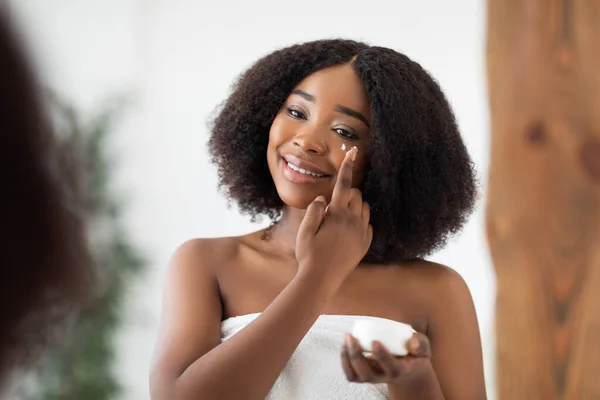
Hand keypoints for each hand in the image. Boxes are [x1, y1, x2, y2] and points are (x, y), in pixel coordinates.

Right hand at [295, 147, 372, 288]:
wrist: (320, 280)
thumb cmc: (308, 254)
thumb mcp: (304, 230)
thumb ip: (313, 210)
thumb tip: (322, 199)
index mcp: (337, 215)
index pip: (344, 184)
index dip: (347, 166)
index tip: (353, 151)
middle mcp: (353, 222)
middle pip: (356, 194)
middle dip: (346, 193)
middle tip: (332, 206)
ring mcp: (361, 233)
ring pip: (365, 208)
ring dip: (355, 206)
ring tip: (339, 219)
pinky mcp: (365, 244)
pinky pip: (368, 225)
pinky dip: (360, 222)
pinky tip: (346, 232)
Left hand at [341, 332, 431, 383]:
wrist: (408, 369)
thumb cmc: (414, 354)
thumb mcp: (423, 348)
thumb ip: (421, 342)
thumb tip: (412, 340)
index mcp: (401, 370)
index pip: (391, 368)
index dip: (382, 356)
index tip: (375, 341)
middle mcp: (385, 377)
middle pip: (368, 374)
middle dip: (356, 356)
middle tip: (352, 337)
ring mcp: (373, 377)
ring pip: (356, 375)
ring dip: (347, 358)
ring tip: (347, 338)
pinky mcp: (364, 375)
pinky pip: (351, 375)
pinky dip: (344, 361)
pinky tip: (344, 344)